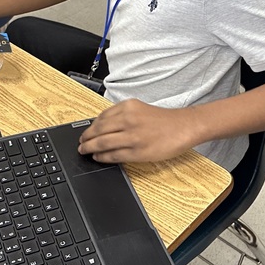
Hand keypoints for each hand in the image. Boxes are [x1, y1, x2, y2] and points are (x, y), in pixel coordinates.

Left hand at [77, 100, 196, 163]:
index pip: (101, 117)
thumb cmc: (164, 120)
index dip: (90, 126)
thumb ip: (122, 115)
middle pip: (98, 130)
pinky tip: (98, 158)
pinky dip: (102, 157)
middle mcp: (128, 119)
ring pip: (103, 143)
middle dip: (86, 138)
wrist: (184, 127)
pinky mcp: (137, 151)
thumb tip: (102, 126)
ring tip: (84, 151)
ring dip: (90, 148)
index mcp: (128, 107)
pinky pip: (114, 155)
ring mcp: (132, 136)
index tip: (85, 132)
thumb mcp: (140, 109)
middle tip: (80, 143)